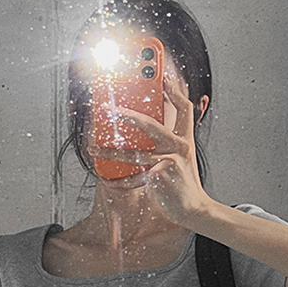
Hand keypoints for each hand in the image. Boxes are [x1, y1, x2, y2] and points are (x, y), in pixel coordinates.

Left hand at [88, 72, 216, 227]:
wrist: (194, 210)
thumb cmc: (183, 185)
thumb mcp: (180, 161)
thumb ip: (166, 146)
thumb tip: (140, 136)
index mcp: (185, 140)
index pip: (184, 109)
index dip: (175, 90)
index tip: (165, 76)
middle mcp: (179, 147)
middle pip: (150, 124)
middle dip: (127, 115)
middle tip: (109, 109)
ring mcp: (169, 161)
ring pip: (133, 154)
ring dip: (109, 151)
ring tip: (93, 148)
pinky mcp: (160, 176)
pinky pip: (134, 177)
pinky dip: (120, 181)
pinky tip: (107, 180)